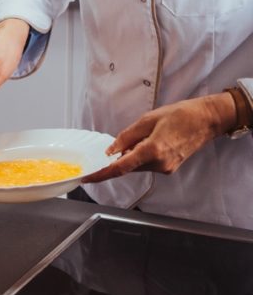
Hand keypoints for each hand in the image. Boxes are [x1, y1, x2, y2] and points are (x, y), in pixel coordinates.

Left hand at [83, 93, 236, 182]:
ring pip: (137, 166)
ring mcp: (165, 168)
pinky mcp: (169, 168)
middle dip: (120, 156)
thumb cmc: (179, 115)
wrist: (206, 120)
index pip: (120, 167)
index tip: (88, 178)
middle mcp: (159, 164)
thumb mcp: (147, 120)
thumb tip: (110, 151)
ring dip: (133, 155)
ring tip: (147, 135)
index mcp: (152, 150)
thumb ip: (126, 137)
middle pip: (128, 166)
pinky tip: (152, 141)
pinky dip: (142, 156)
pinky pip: (147, 164)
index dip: (101, 174)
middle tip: (125, 140)